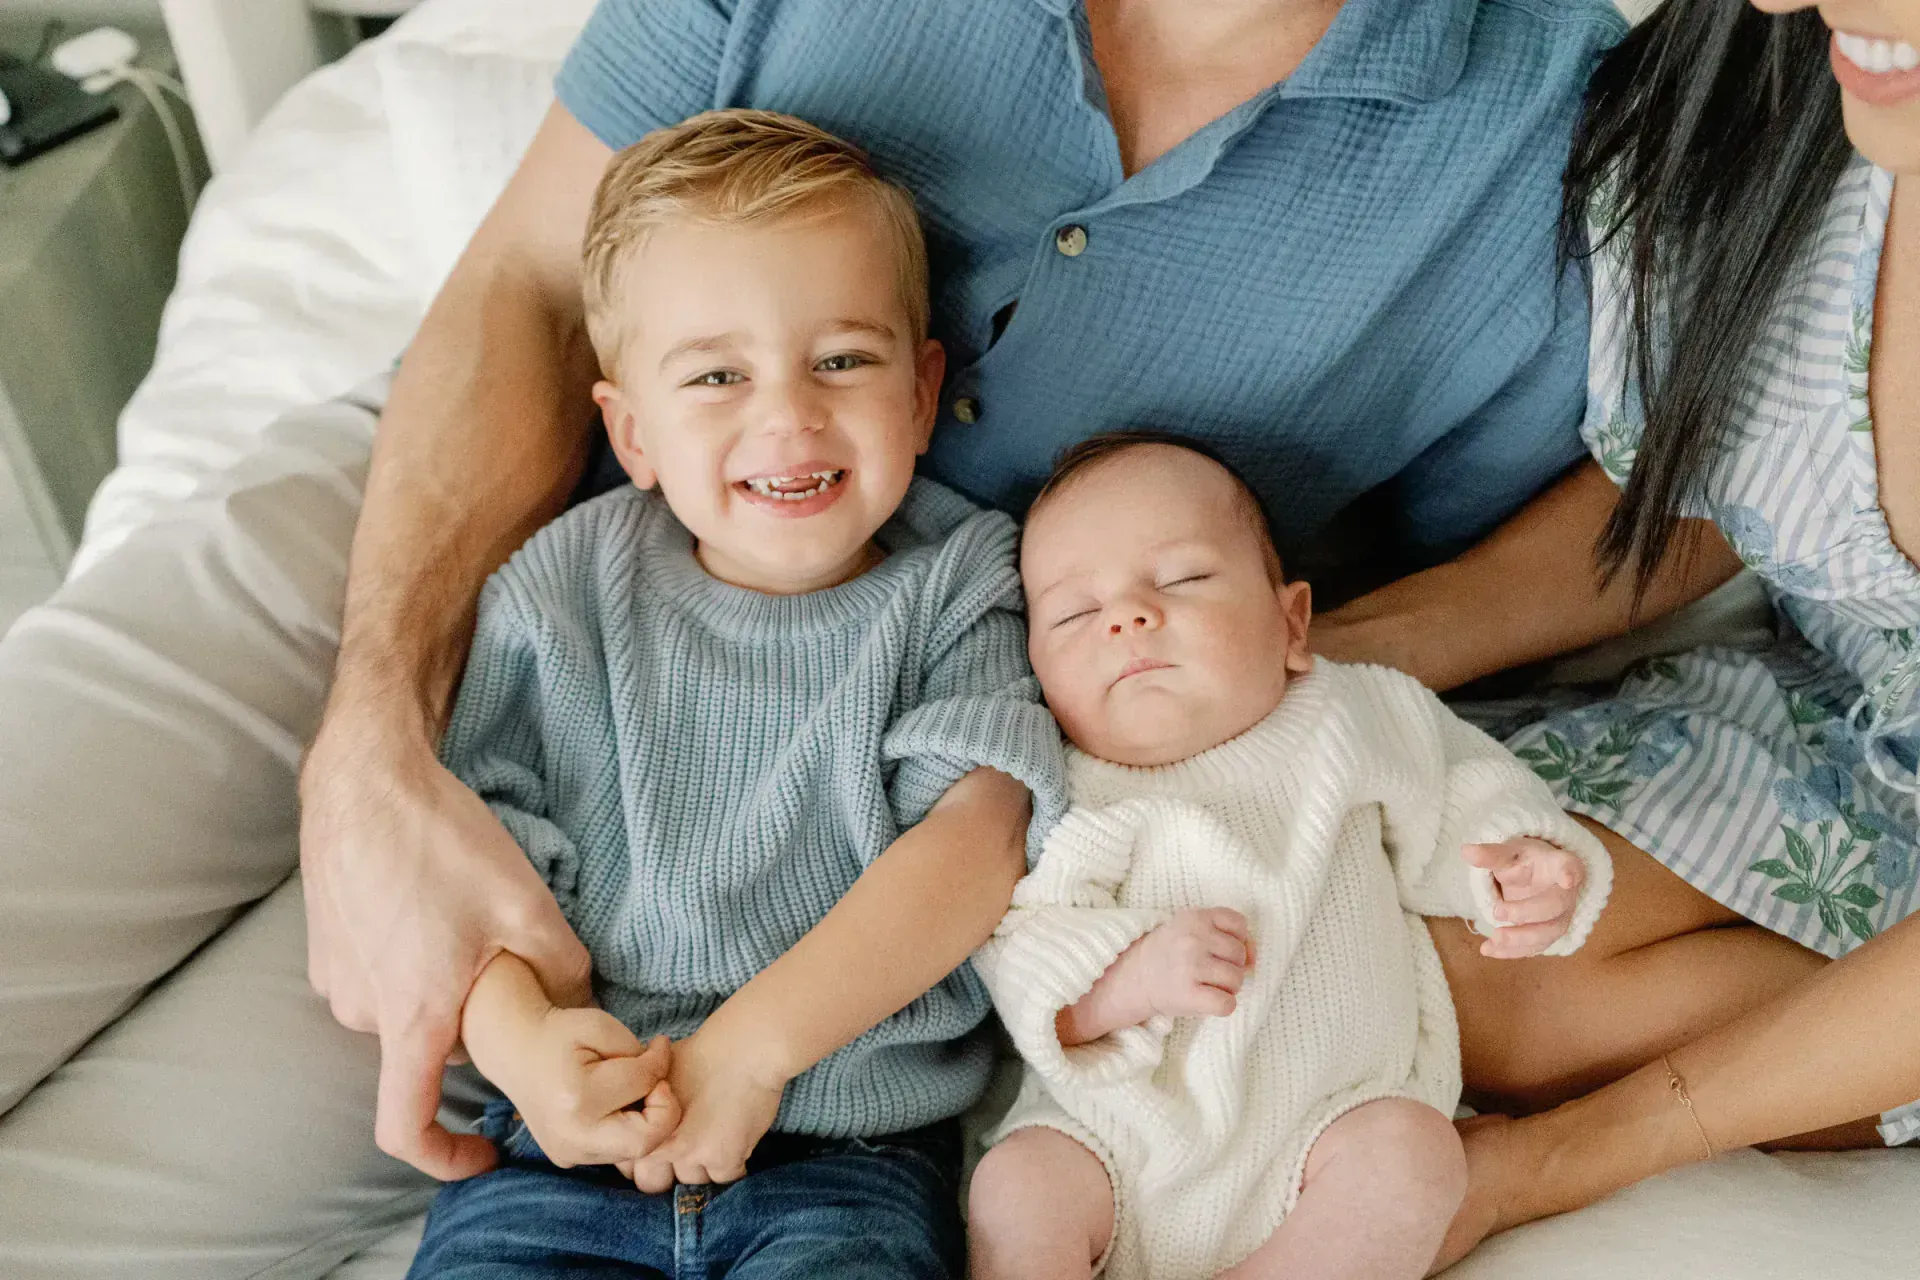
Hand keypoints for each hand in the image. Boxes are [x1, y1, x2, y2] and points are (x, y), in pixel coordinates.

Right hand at [299, 714, 591, 1178]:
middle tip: (507, 967)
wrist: (364, 779)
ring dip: (444, 987)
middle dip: (472, 1025)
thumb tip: (585, 1006)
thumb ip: (563, 970)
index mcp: (411, 1016)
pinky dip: (415, 962)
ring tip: (469, 921)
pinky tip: (435, 906)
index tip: (483, 1154)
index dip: (444, 1156)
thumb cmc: (441, 841)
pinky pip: (382, 978)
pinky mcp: (326, 951)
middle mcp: (364, 1013)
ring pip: (409, 1010)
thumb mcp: (527, 905)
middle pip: (430, 1051)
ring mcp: (338, 983)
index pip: (407, 1126)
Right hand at [505, 1020, 680, 1169]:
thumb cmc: (561, 1034)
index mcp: (579, 1099)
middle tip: (655, 1083)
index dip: (661, 1063)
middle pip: (646, 1141)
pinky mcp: (568, 1159)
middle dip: (664, 1111)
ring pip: (633, 1151)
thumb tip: (664, 1082)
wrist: (516, 1051)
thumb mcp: (602, 1027)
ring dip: (646, 1122)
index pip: (645, 1087)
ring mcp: (567, 1154)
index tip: (659, 1045)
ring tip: (633, 1090)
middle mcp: (571, 1137)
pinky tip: (617, 1105)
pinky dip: (627, 1130)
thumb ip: (639, 1056)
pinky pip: (616, 1152)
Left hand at [629, 1025, 787, 1191]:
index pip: (628, 1165)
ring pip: (692, 1182)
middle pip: (654, 1183)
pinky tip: (736, 1144)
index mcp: (639, 1125)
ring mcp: (691, 1157)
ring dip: (702, 1167)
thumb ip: (644, 1100)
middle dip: (667, 1171)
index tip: (661, 1142)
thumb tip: (637, 1111)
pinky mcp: (724, 1161)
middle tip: (685, 1149)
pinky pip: (724, 1180)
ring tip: (715, 1141)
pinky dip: (732, 1165)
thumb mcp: (658, 1073)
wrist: (745, 1049)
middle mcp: (659, 1146)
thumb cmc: (703, 1053)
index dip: (644, 1154)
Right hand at [1106, 907, 1253, 1023]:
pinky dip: (1224, 1006)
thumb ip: (1228, 936)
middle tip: (1210, 970)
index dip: (1236, 939)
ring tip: (1209, 984)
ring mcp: (1190, 966)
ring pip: (1237, 980)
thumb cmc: (1173, 953)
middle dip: (1232, 965)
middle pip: (1240, 954)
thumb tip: (1254, 959)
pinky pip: (1227, 1004)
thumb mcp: (1195, 930)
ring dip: (1229, 987)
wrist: (1136, 976)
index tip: (1218, 948)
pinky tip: (1209, 1000)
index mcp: (1195, 917)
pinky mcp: (1188, 994)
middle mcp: (1193, 939)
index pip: (1240, 924)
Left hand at [1463, 837, 1584, 957]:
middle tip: (1497, 912)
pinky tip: (1489, 949)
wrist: (1534, 878)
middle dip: (1527, 912)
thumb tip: (1466, 851)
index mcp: (1558, 865)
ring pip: (1549, 932)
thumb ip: (1491, 855)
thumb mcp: (1508, 854)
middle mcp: (1565, 893)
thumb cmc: (1524, 862)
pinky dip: (1511, 951)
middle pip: (1555, 905)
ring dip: (1521, 939)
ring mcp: (1560, 916)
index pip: (1569, 866)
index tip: (1567, 879)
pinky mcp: (1548, 934)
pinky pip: (1534, 947)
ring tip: (1494, 939)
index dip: (1569, 873)